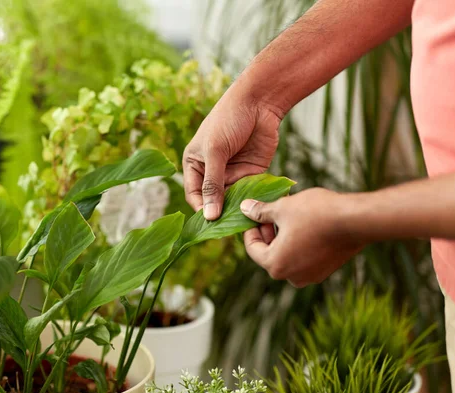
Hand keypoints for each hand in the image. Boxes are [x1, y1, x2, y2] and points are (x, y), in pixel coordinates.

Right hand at [183, 79, 282, 219]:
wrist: (259, 101)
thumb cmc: (228, 120)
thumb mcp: (216, 151)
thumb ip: (213, 184)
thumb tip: (208, 216)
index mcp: (195, 165)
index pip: (195, 195)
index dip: (202, 209)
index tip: (211, 223)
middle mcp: (212, 172)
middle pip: (214, 201)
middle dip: (222, 212)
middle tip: (231, 228)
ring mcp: (233, 173)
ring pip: (233, 199)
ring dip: (239, 208)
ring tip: (246, 220)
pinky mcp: (252, 173)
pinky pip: (251, 192)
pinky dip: (254, 200)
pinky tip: (258, 208)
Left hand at [240, 188, 365, 286]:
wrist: (357, 220)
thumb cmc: (316, 213)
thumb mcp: (282, 208)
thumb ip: (260, 211)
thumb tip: (244, 208)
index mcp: (275, 265)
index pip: (252, 249)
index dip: (250, 229)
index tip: (252, 214)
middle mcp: (291, 277)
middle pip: (269, 254)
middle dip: (267, 232)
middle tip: (269, 211)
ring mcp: (310, 276)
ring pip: (287, 256)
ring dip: (283, 237)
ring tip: (287, 214)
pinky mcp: (325, 271)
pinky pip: (303, 258)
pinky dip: (298, 243)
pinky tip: (304, 224)